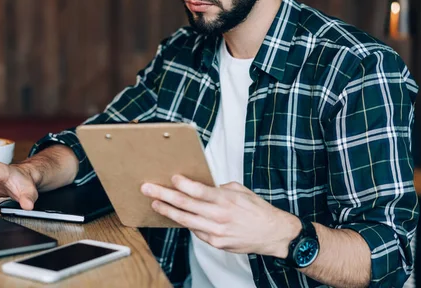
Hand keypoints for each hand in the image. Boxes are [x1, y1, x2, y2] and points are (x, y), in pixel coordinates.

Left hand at [141, 175, 300, 257]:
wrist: (272, 234)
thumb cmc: (256, 210)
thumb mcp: (240, 191)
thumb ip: (219, 188)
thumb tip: (201, 186)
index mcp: (226, 200)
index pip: (199, 191)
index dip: (183, 185)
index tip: (172, 178)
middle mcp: (219, 216)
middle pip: (186, 205)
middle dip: (164, 195)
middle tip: (148, 189)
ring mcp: (216, 231)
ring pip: (186, 221)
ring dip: (167, 211)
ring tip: (155, 203)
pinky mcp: (216, 243)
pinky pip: (195, 231)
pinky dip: (185, 223)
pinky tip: (175, 216)